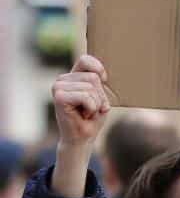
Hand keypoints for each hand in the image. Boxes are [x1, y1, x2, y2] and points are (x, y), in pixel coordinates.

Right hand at [50, 55, 110, 197]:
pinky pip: (86, 97)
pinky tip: (83, 114)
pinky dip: (91, 108)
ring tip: (87, 112)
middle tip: (92, 108)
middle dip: (100, 96)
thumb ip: (98, 81)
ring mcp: (58, 87)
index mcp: (72, 76)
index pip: (85, 60)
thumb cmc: (92, 117)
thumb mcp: (100, 95)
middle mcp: (62, 79)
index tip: (103, 83)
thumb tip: (100, 74)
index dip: (99, 70)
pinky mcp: (59, 97)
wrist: (82, 138)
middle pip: (93, 77)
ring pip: (90, 87)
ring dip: (96, 103)